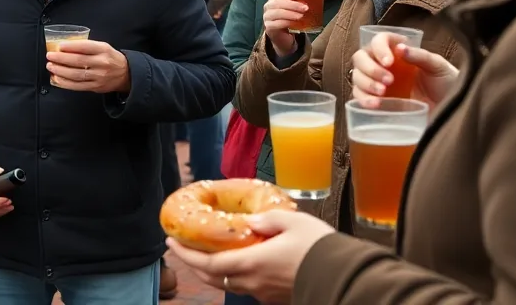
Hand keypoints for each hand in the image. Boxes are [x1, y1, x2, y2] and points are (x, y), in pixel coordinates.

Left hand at [46, 40, 130, 93]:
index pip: (85, 47)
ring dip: (60, 71)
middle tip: (50, 56)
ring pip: (76, 75)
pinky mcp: (95, 87)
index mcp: (103, 50)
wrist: (125, 74)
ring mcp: (98, 77)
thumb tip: (65, 47)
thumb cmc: (110, 58)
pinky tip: (57, 78)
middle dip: (61, 59)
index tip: (59, 46)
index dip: (71, 47)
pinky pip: (77, 86)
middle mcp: (101, 63)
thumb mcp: (103, 47)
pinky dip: (65, 83)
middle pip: (78, 61)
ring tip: (51, 66)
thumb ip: (87, 46)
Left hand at [166, 209, 333, 303]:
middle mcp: (253, 282)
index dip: (187, 255)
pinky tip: (236, 264)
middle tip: (181, 249)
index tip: (171, 243)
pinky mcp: (276, 297)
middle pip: (213, 278)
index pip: (208, 264)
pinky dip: (232, 276)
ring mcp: (264, 293)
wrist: (344, 278)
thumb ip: (266, 219)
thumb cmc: (318, 248)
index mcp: (251, 263)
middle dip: (193, 264)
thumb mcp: (291, 221)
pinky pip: (246, 288)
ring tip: (203, 256)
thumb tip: (249, 220)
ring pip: (228, 284)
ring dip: (211, 271)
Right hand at [262, 0, 304, 56]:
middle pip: (278, 3)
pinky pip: (276, 24)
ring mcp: (267, 17)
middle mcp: (268, 7)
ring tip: (301, 16)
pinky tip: (294, 23)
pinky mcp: (269, 27)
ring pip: (277, 13)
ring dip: (290, 14)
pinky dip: (286, 22)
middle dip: (293, 4)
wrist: (283, 35)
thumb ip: (297, 2)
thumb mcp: (293, 9)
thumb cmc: (289, 19)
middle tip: (305, 8)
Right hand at [351, 32, 458, 109]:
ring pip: (357, 76)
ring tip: (382, 93)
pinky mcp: (376, 100)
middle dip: (370, 68)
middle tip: (388, 81)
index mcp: (397, 50)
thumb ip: (420, 56)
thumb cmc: (446, 83)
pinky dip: (363, 99)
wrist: (452, 110)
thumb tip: (400, 48)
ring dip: (365, 83)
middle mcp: (383, 64)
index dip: (379, 48)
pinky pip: (359, 96)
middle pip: (361, 57)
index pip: (379, 40)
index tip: (389, 62)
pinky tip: (375, 104)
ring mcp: (377, 82)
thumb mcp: (437, 66)